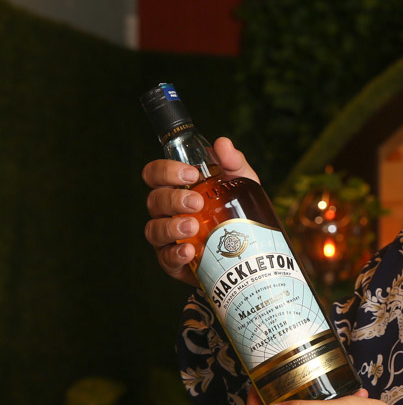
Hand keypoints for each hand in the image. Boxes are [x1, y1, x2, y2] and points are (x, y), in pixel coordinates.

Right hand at [142, 137, 257, 284]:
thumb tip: (222, 143)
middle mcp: (167, 211)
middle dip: (173, 199)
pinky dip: (176, 254)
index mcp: (177, 188)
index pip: (156, 174)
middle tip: (197, 203)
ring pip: (154, 229)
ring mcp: (168, 237)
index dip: (166, 171)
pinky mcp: (174, 261)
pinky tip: (190, 250)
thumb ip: (233, 162)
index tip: (191, 174)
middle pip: (154, 200)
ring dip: (172, 226)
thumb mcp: (241, 183)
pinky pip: (166, 258)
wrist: (247, 248)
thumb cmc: (236, 209)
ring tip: (193, 227)